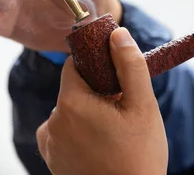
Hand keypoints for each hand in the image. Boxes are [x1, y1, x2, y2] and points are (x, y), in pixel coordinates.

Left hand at [36, 27, 168, 174]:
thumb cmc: (139, 157)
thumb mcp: (142, 106)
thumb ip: (129, 66)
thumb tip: (117, 34)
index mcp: (71, 103)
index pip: (74, 65)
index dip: (95, 67)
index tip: (114, 78)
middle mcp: (53, 121)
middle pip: (73, 90)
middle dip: (95, 94)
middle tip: (120, 112)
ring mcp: (50, 143)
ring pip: (69, 111)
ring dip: (86, 114)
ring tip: (112, 134)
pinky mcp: (51, 159)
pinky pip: (62, 133)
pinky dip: (76, 133)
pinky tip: (98, 146)